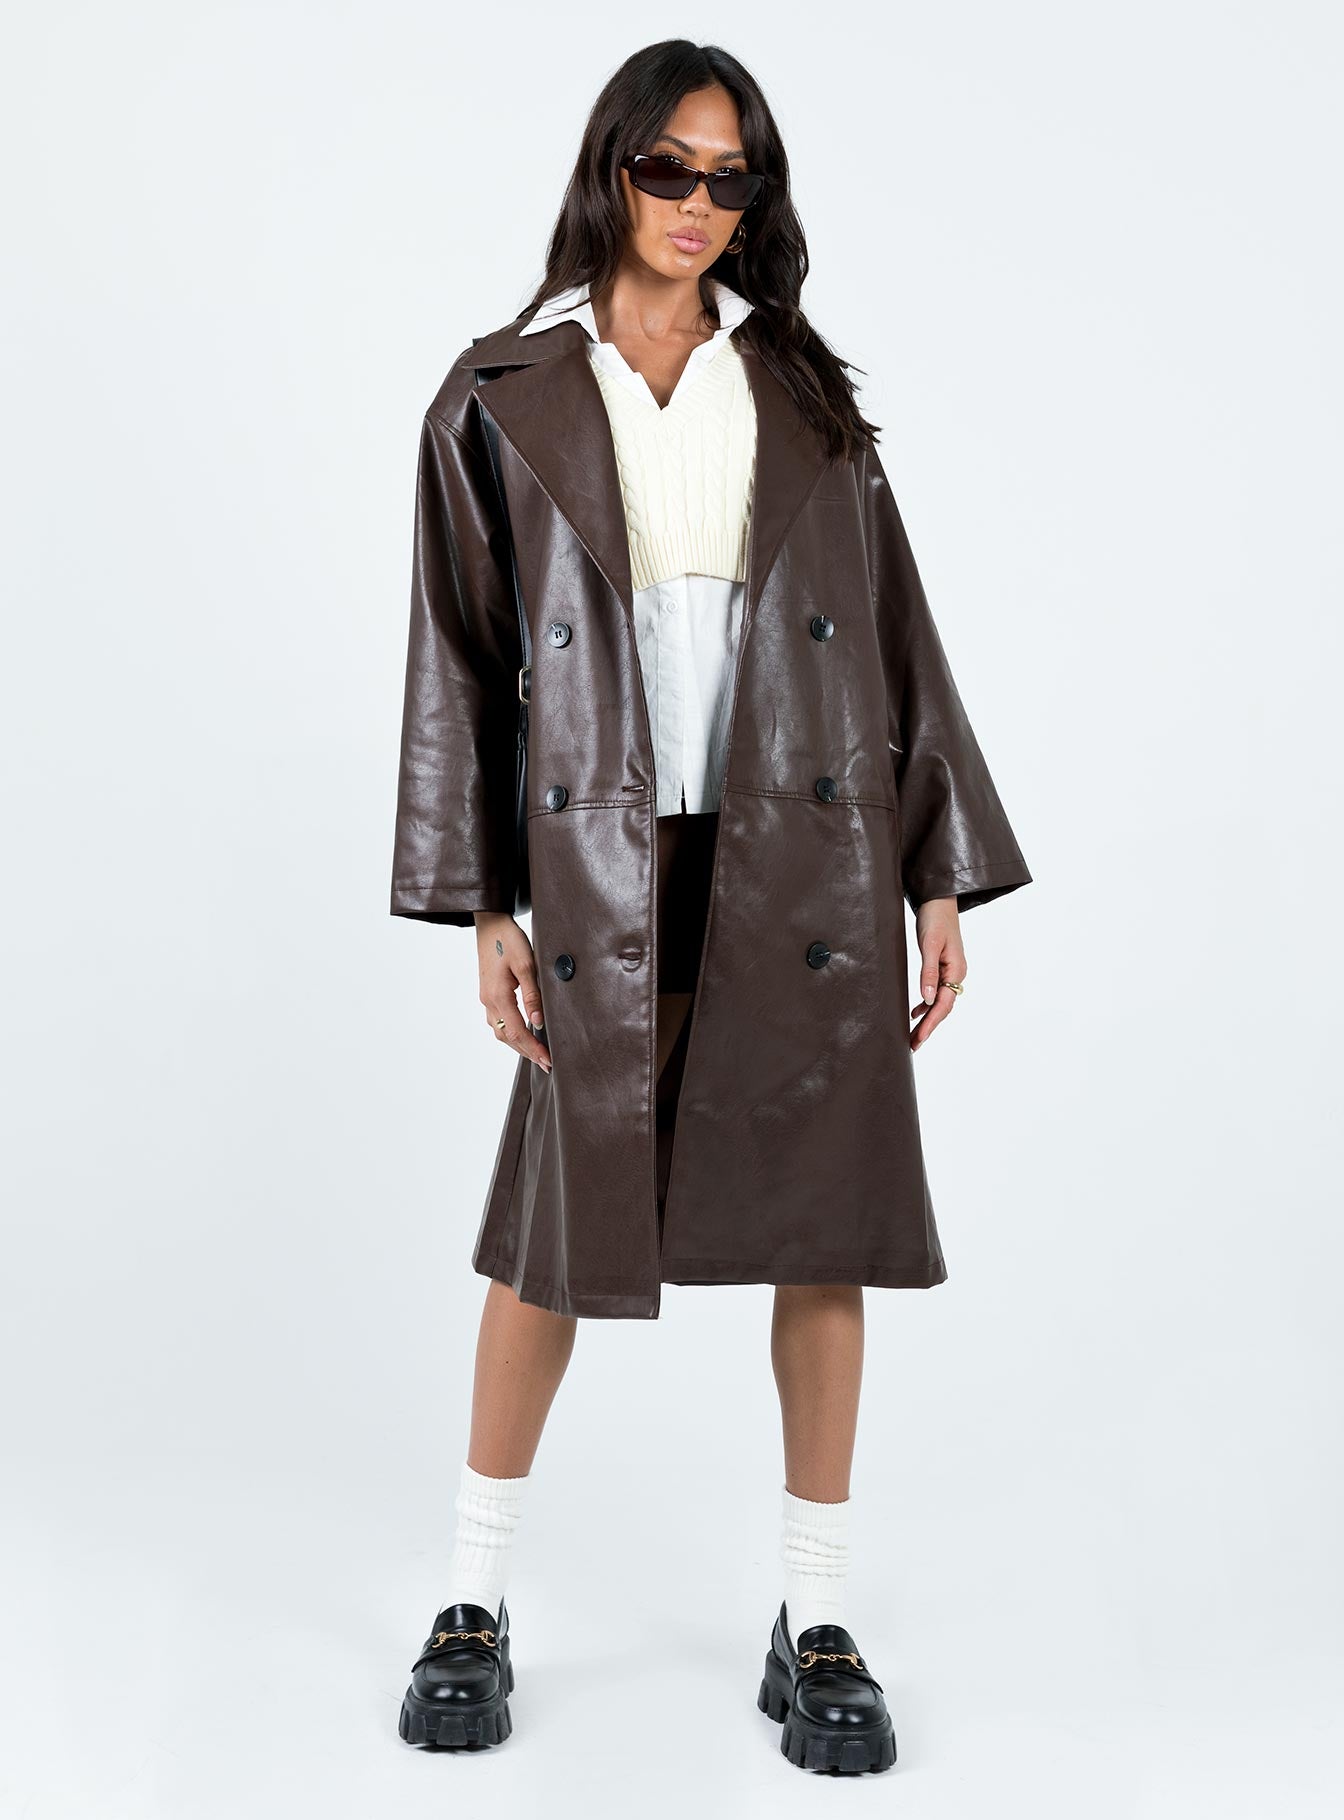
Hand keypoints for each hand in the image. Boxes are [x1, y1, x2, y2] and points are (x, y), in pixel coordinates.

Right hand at [473, 912, 551, 1072]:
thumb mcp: (526, 964)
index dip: (533, 1048)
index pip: (516, 1032)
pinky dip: (511, 1032)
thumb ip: (533, 995)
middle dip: (527, 1052)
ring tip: (537, 1053)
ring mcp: (486, 999)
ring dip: (518, 1045)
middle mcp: (488, 1001)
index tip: (548, 1060)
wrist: (490, 924)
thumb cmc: (508, 939)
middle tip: (546, 1063)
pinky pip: (498, 1021)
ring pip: (500, 1031)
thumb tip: (538, 1022)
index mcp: (497, 995)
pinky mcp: (488, 994)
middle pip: (506, 1037)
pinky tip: (524, 1034)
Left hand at [909, 897, 965, 1051]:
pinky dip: (926, 1004)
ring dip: (927, 1019)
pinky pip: (936, 992)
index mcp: (956, 970)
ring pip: (939, 1002)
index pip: (943, 1005)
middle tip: (913, 1045)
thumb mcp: (929, 944)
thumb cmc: (935, 918)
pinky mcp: (943, 966)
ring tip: (912, 1035)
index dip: (930, 1024)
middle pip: (942, 1008)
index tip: (918, 1039)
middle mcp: (957, 973)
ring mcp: (951, 971)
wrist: (939, 898)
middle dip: (928, 1028)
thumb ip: (928, 972)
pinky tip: (915, 1012)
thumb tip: (927, 1000)